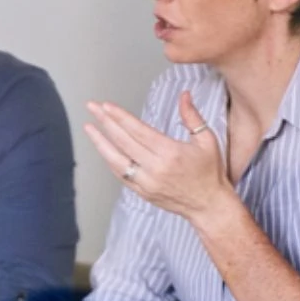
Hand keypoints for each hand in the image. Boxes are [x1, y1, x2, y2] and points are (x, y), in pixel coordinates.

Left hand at [83, 92, 231, 223]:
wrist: (209, 205)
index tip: (106, 106)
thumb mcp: (207, 141)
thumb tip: (184, 95)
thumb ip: (192, 117)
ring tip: (89, 127)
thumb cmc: (209, 172)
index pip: (138, 131)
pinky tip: (103, 148)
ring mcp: (146, 182)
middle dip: (105, 122)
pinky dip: (110, 160)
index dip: (120, 117)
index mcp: (170, 153)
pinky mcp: (142, 192)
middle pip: (123, 141)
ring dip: (100, 142)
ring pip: (116, 160)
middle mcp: (155, 168)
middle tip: (93, 107)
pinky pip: (121, 174)